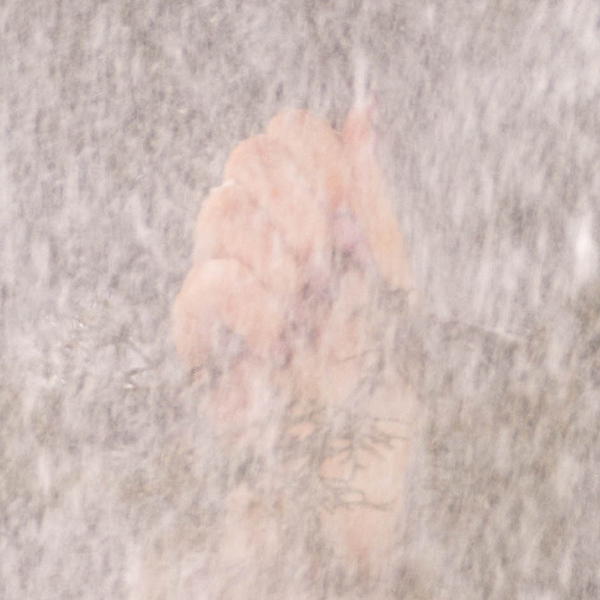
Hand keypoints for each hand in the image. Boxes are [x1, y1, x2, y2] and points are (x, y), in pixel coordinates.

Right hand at [170, 103, 414, 572]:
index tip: (345, 213)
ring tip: (308, 323)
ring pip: (220, 212)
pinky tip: (276, 345)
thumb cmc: (388, 404)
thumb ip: (373, 202)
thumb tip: (365, 108)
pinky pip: (204, 282)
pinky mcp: (201, 348)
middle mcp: (265, 251)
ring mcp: (228, 297)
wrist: (366, 491)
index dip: (312, 154)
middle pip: (245, 158)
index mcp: (313, 230)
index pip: (283, 133)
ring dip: (282, 267)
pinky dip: (250, 306)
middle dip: (301, 207)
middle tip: (331, 272)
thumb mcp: (397, 294)